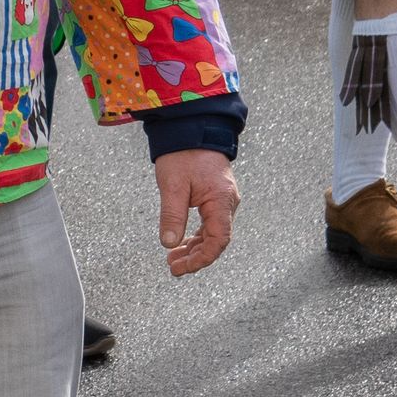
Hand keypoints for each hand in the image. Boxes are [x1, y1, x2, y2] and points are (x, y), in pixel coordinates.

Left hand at [155, 148, 239, 275]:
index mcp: (221, 201)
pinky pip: (210, 223)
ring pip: (212, 233)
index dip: (201, 259)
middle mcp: (227, 203)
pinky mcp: (216, 197)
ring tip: (173, 258)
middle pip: (216, 240)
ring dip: (194, 248)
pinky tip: (181, 243)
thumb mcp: (173, 185)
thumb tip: (169, 244)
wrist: (191, 128)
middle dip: (195, 257)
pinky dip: (196, 236)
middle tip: (173, 267)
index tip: (181, 268)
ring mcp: (223, 201)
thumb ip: (172, 216)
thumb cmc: (183, 154)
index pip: (218, 240)